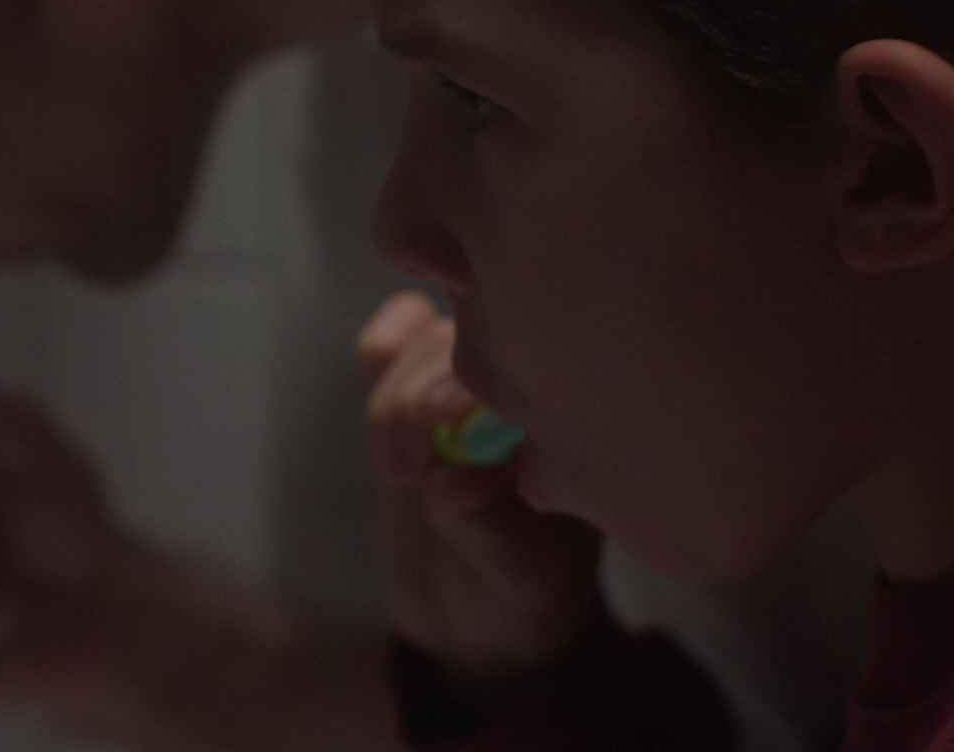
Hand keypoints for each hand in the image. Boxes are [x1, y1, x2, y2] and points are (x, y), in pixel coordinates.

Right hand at [360, 293, 604, 705]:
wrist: (481, 611)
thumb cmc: (525, 591)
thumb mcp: (522, 575)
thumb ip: (488, 529)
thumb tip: (453, 480)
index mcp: (572, 414)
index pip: (525, 359)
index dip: (474, 379)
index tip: (442, 419)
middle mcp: (523, 381)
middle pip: (461, 341)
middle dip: (421, 397)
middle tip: (407, 468)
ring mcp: (461, 378)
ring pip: (417, 343)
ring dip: (393, 402)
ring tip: (400, 472)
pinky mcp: (407, 388)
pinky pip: (388, 344)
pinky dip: (382, 351)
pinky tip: (386, 416)